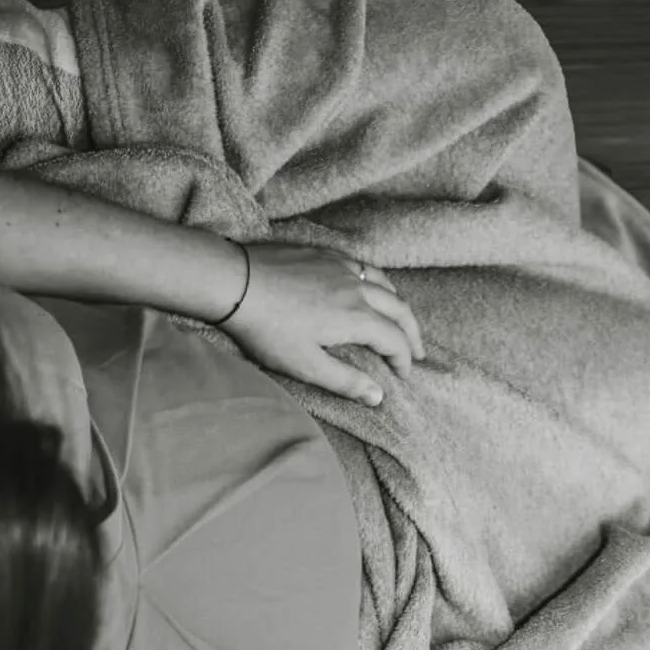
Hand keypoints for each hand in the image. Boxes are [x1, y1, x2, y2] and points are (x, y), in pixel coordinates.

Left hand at [222, 243, 426, 403]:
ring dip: (398, 304)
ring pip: (384, 283)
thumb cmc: (267, 328)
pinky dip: (376, 280)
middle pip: (400, 309)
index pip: (396, 340)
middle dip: (412, 333)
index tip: (403, 375)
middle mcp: (357, 289)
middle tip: (418, 351)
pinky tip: (368, 287)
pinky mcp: (322, 253)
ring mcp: (340, 267)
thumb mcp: (305, 365)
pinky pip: (361, 265)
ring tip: (400, 319)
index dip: (404, 360)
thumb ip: (345, 381)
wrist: (231, 280)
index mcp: (358, 318)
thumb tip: (379, 395)